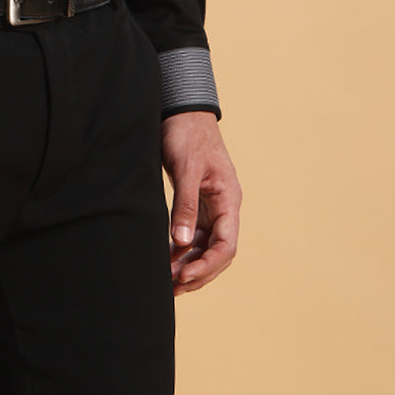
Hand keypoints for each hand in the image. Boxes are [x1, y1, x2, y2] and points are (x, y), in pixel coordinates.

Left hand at [161, 110, 240, 294]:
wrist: (180, 108)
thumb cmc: (186, 132)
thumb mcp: (186, 168)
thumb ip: (185, 205)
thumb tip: (183, 243)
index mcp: (229, 198)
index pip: (227, 245)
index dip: (208, 265)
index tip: (184, 276)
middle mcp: (223, 206)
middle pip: (217, 252)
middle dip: (197, 271)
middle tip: (171, 286)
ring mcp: (210, 205)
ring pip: (204, 245)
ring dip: (188, 263)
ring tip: (166, 280)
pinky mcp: (196, 201)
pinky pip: (193, 233)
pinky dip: (182, 249)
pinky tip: (166, 260)